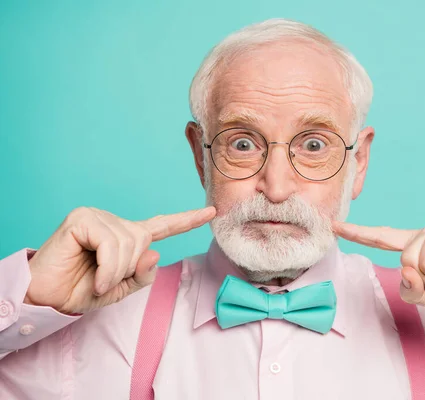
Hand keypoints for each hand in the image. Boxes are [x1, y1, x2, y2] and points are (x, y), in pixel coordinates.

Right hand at [26, 206, 215, 313]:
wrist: (47, 299)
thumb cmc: (80, 291)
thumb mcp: (121, 289)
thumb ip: (142, 274)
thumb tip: (156, 252)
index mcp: (126, 237)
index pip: (162, 226)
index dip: (187, 220)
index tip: (212, 212)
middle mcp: (114, 222)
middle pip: (145, 240)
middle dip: (128, 268)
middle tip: (106, 280)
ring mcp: (97, 217)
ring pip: (130, 243)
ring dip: (116, 271)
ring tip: (98, 280)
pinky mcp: (82, 219)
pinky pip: (111, 244)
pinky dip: (107, 267)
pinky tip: (95, 277)